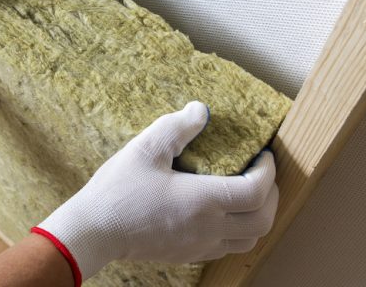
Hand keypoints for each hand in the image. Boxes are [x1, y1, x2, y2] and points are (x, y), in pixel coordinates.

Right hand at [33, 101, 278, 281]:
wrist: (94, 231)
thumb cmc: (117, 191)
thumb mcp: (144, 149)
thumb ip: (176, 127)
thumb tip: (201, 110)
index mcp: (202, 201)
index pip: (256, 191)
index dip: (268, 171)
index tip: (263, 155)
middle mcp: (208, 228)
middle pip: (263, 220)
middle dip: (271, 195)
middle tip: (262, 174)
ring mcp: (199, 246)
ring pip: (249, 240)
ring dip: (258, 217)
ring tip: (248, 196)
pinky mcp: (187, 256)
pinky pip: (226, 248)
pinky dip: (236, 231)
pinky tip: (220, 214)